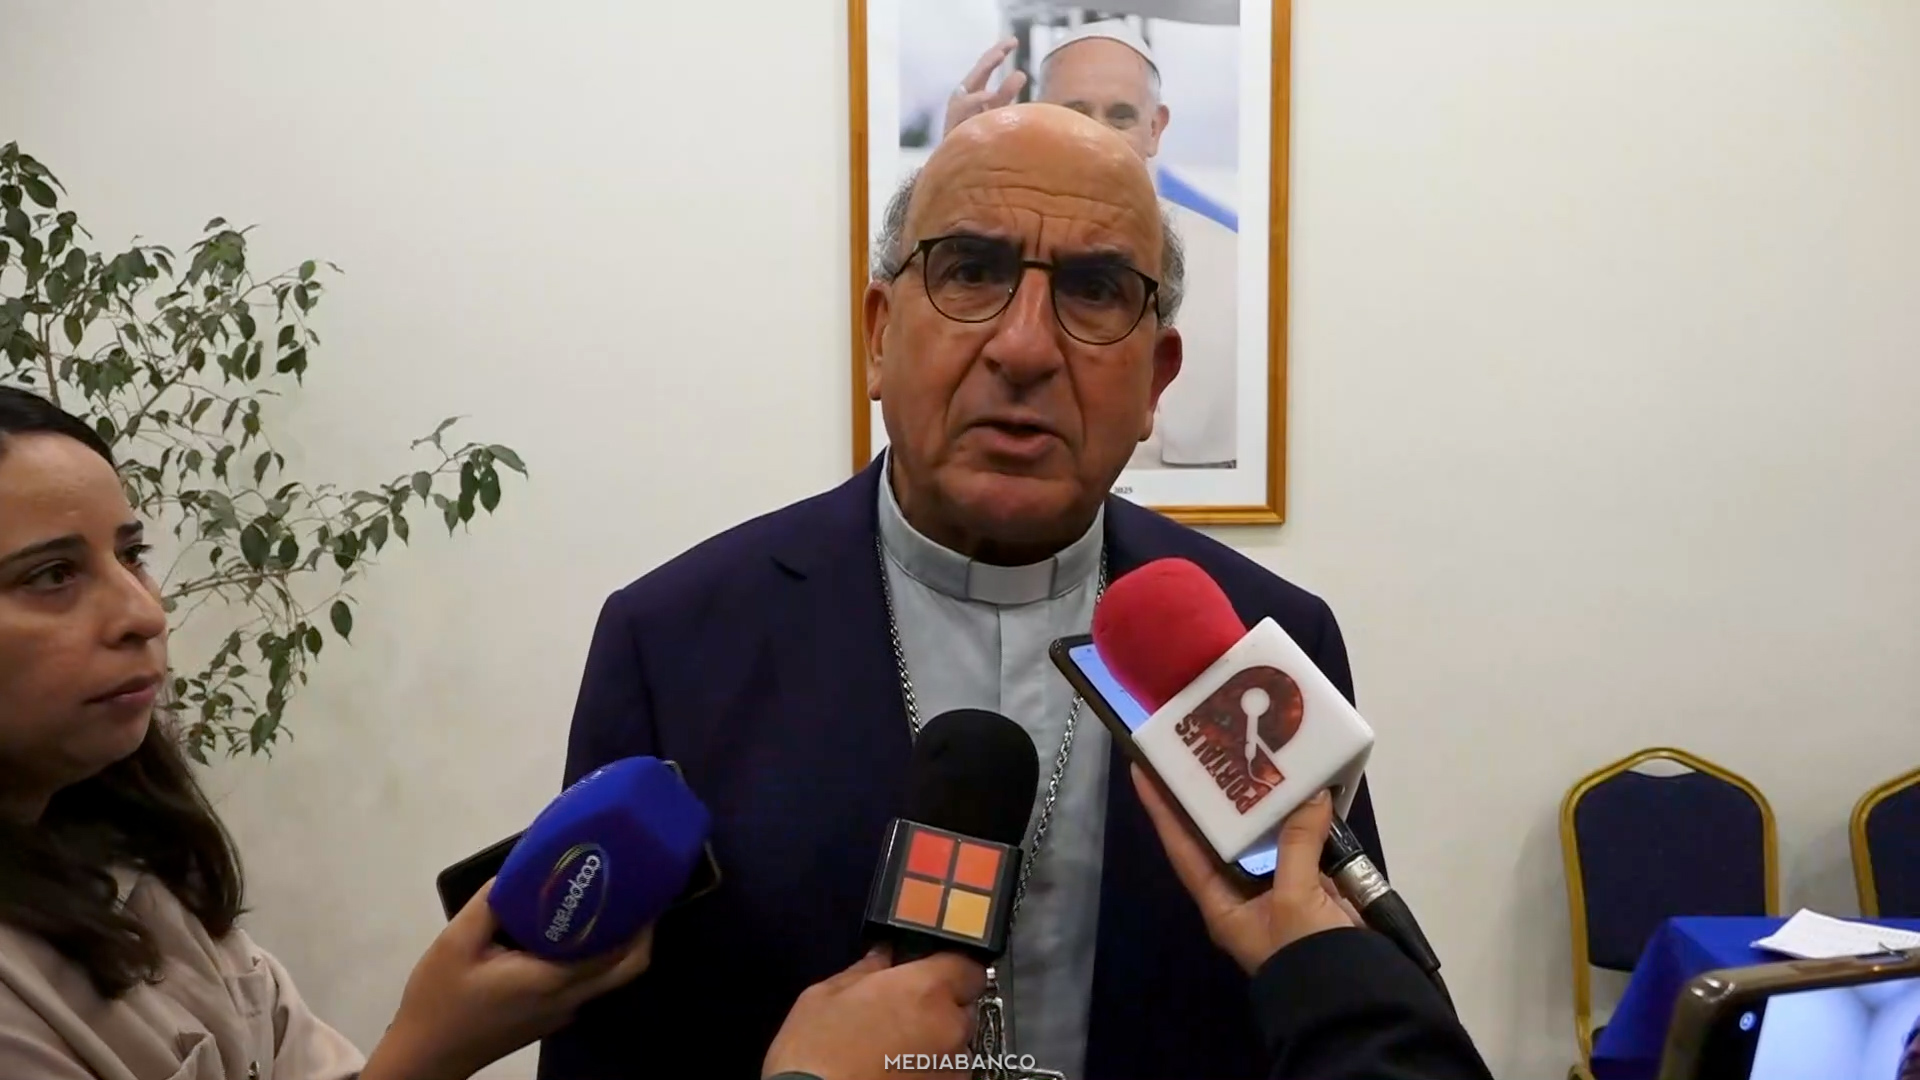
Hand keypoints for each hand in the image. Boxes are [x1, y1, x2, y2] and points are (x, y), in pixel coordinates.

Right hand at [361, 879, 653, 1079]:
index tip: (640, 884)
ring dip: (617, 943)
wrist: (425, 1056)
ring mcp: (562, 1013)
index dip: (638, 920)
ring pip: (610, 977)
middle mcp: (568, 999)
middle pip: (627, 969)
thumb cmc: (439, 999)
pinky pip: (588, 983)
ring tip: (606, 901)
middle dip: (640, 931)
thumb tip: (519, 866)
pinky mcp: (551, 1017)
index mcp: (551, 980)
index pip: (617, 952)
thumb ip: (491, 903)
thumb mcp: (455, 943)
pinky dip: (594, 957)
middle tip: (631, 891)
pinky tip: (572, 931)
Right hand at [763, 946, 986, 1079]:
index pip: (968, 967)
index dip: (952, 968)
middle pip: (964, 1008)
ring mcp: (953, 1068)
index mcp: (926, 990)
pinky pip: (948, 1073)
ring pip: (957, 1045)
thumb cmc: (816, 1048)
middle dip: (942, 1007)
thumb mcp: (827, 995)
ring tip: (897, 1050)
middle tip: (905, 1013)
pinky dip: (931, 1070)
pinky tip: (899, 1072)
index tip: (932, 972)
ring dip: (937, 1042)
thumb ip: (866, 970)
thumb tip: (884, 955)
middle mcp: (950, 1027)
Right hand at [943, 39, 1027, 134]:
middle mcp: (963, 96)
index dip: (998, 52)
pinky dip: (976, 100)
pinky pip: (965, 109)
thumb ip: (1005, 93)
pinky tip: (989, 95)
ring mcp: (957, 110)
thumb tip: (1021, 72)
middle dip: (994, 54)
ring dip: (985, 68)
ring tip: (1000, 56)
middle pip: (979, 69)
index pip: (985, 66)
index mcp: (974, 92)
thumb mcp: (996, 112)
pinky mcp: (953, 123)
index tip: (1014, 41)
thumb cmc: (980, 141)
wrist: (960, 168)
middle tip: (1011, 42)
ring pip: (971, 84)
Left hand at [1132, 765, 1359, 974]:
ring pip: (1265, 839)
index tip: (1143, 770)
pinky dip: (1305, 822)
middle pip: (1223, 837)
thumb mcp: (1295, 898)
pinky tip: (1308, 791)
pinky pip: (1302, 847)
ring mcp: (1278, 891)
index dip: (1162, 810)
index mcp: (1221, 903)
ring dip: (1267, 806)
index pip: (1182, 847)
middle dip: (1219, 799)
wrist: (1356, 1000)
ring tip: (1259, 759)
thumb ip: (1299, 843)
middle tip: (1211, 751)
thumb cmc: (1306, 954)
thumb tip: (1313, 796)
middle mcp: (1242, 895)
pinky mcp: (1312, 890)